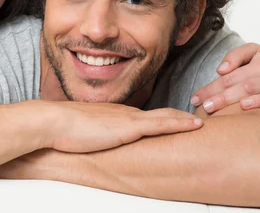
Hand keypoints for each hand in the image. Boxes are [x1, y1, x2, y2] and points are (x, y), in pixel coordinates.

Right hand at [46, 102, 202, 152]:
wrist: (53, 122)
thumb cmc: (61, 130)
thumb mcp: (81, 134)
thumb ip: (92, 138)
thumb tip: (93, 146)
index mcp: (116, 115)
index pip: (147, 117)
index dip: (166, 119)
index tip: (180, 122)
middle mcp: (126, 113)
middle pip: (162, 114)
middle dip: (182, 117)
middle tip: (202, 120)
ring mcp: (129, 118)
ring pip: (167, 116)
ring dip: (187, 119)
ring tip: (206, 121)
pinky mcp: (130, 126)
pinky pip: (162, 123)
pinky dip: (181, 123)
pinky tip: (196, 125)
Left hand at [190, 43, 259, 118]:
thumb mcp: (252, 52)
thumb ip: (235, 56)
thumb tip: (220, 70)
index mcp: (258, 63)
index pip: (230, 77)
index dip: (211, 88)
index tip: (195, 99)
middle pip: (246, 86)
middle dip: (225, 98)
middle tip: (207, 108)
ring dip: (259, 101)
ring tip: (242, 106)